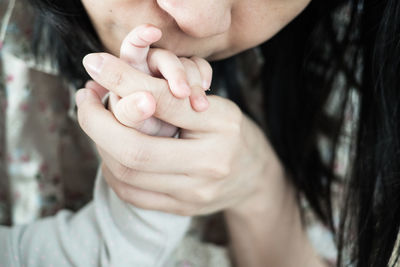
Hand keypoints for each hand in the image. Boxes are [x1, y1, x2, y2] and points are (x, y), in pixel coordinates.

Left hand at [77, 49, 284, 215]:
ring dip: (100, 145)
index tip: (96, 65)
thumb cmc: (233, 134)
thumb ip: (173, 97)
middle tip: (84, 100)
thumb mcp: (215, 104)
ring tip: (95, 121)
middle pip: (136, 151)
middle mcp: (209, 166)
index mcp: (223, 127)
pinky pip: (131, 194)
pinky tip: (109, 151)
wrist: (254, 177)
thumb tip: (120, 81)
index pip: (165, 102)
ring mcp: (194, 194)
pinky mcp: (180, 209)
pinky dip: (112, 169)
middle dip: (96, 123)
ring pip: (127, 174)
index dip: (123, 80)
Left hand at [88, 24, 211, 135]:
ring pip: (186, 65)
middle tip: (183, 93)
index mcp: (130, 71)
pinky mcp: (192, 78)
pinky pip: (201, 68)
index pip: (133, 46)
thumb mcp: (132, 125)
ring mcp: (173, 72)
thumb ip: (128, 111)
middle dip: (175, 73)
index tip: (151, 32)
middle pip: (164, 56)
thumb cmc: (141, 134)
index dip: (140, 36)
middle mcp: (151, 67)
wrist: (166, 145)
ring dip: (193, 84)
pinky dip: (204, 80)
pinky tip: (205, 98)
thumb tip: (134, 98)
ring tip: (200, 106)